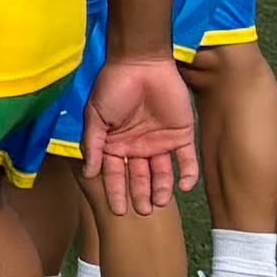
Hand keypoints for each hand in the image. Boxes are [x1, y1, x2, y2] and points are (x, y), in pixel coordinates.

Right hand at [81, 54, 198, 216]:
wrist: (142, 64)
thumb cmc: (113, 88)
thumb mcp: (96, 117)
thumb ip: (94, 145)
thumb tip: (88, 174)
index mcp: (117, 144)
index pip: (116, 174)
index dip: (116, 192)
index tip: (117, 211)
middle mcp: (138, 147)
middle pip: (140, 178)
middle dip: (141, 195)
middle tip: (143, 212)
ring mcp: (161, 142)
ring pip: (163, 173)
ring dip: (162, 189)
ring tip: (160, 203)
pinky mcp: (182, 135)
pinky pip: (187, 160)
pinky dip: (188, 174)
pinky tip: (184, 187)